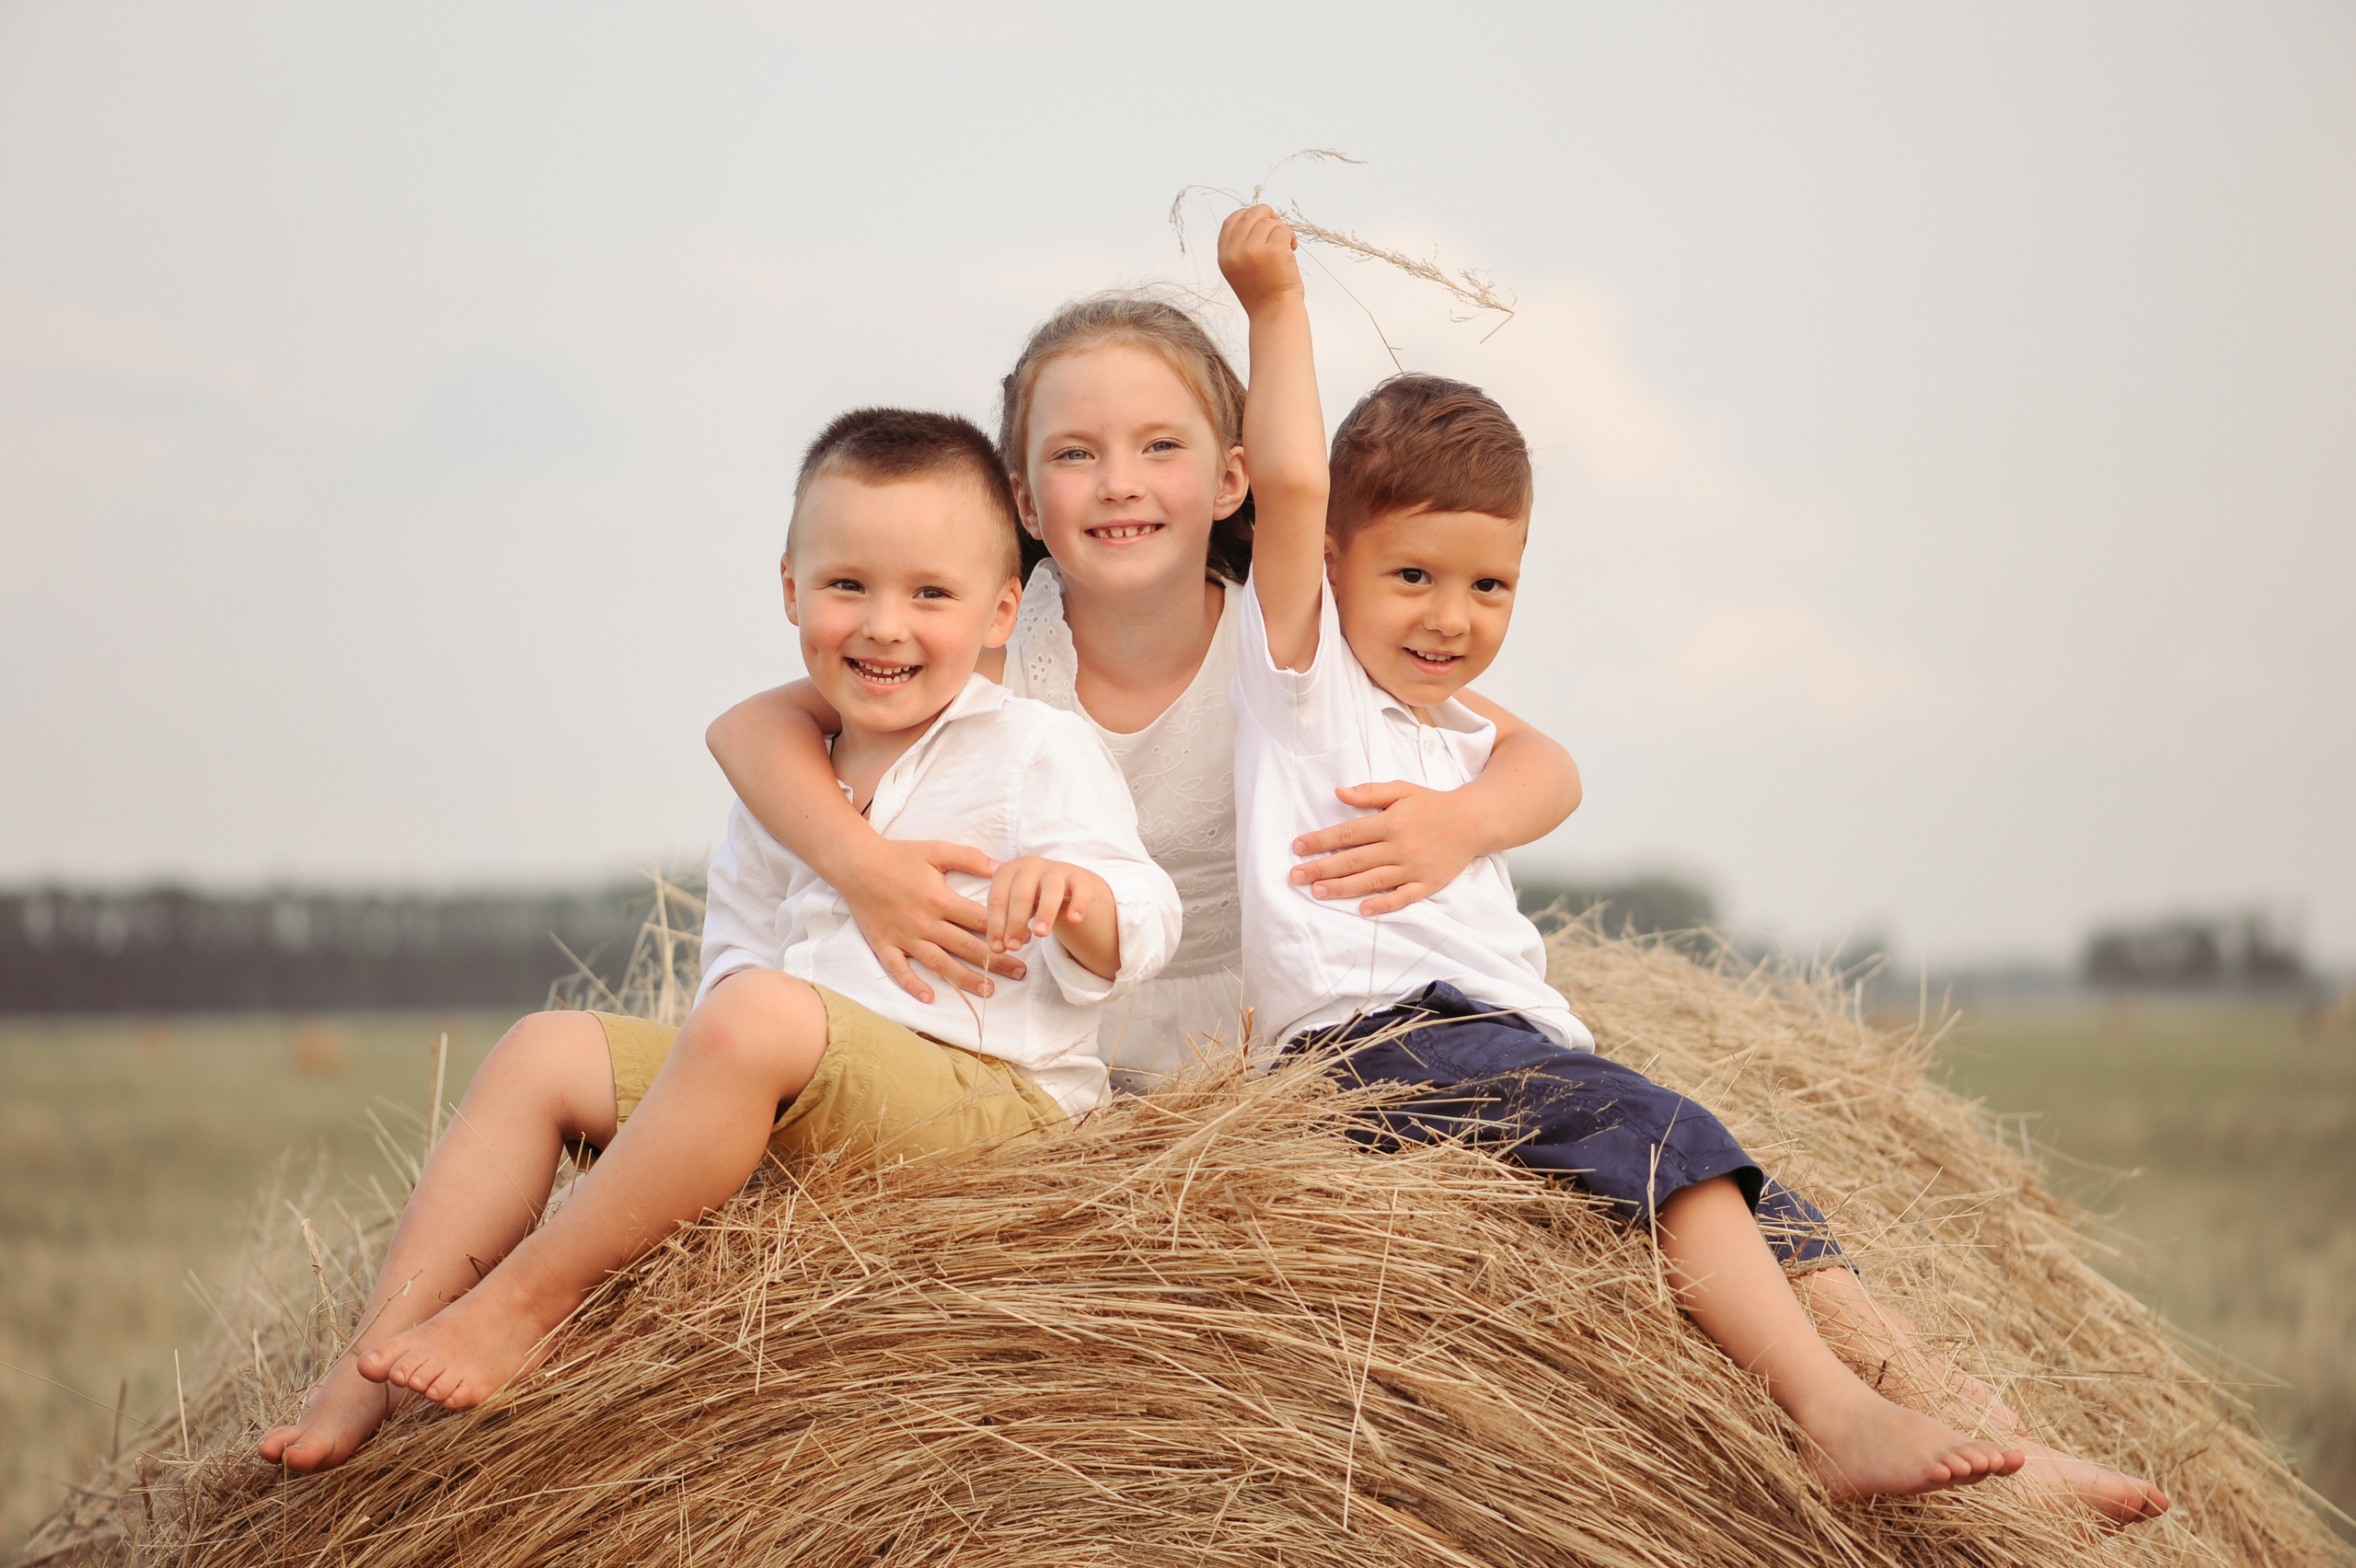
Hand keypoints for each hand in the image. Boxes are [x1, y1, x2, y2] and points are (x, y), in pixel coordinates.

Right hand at [840, 838, 1022, 1004]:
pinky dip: (913, 985)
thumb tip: (999, 868)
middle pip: (966, 947)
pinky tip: (930, 998)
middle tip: (1020, 973)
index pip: (980, 921)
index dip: (1005, 931)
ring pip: (940, 964)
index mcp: (940, 899)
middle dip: (996, 962)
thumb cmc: (898, 855)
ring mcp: (904, 937)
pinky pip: (900, 970)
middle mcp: (924, 923)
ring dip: (964, 979)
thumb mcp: (936, 849)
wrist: (856, 864)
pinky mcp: (885, 945)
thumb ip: (969, 858)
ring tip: (988, 990)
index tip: (1025, 940)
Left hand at [985, 858, 1108, 954]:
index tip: (998, 948)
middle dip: (1016, 923)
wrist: (1060, 883)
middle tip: (1014, 947)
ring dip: (1045, 912)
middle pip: (1022, 895)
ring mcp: (1056, 870)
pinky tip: (1074, 920)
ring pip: (1051, 889)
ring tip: (1040, 934)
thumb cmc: (1028, 899)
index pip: (997, 899)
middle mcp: (1030, 866)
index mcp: (1007, 872)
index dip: (996, 925)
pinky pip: (1081, 889)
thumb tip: (999, 948)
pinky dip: (1078, 903)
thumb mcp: (1011, 909)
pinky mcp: (1078, 877)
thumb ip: (1004, 926)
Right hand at [1218, 203, 1303, 316]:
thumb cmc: (1263, 293)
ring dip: (1282, 230)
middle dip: (1267, 214)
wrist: (1274, 313)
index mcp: (1225, 257)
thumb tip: (1255, 216)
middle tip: (1278, 226)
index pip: (1231, 221)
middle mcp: (1235, 252)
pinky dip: (1291, 237)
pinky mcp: (1273, 251)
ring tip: (1286, 247)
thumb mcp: (1241, 270)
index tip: (1261, 220)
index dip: (1246, 214)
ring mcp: (1253, 250)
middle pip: (1251, 214)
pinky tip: (1292, 250)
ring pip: (1269, 222)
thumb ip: (1240, 246)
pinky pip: (1283, 229)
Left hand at [1290, 781, 1482, 914]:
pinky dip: (1383, 905)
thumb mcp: (1402, 790)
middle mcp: (1399, 846)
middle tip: (1296, 876)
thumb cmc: (1432, 805)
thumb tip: (1339, 792)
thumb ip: (1370, 792)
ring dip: (1343, 888)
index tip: (1298, 847)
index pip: (1348, 833)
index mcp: (1390, 822)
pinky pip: (1403, 898)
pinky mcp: (1427, 884)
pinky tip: (1363, 910)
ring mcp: (1413, 867)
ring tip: (1317, 892)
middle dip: (1321, 868)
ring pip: (1372, 881)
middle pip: (1354, 860)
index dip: (1320, 840)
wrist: (1472, 821)